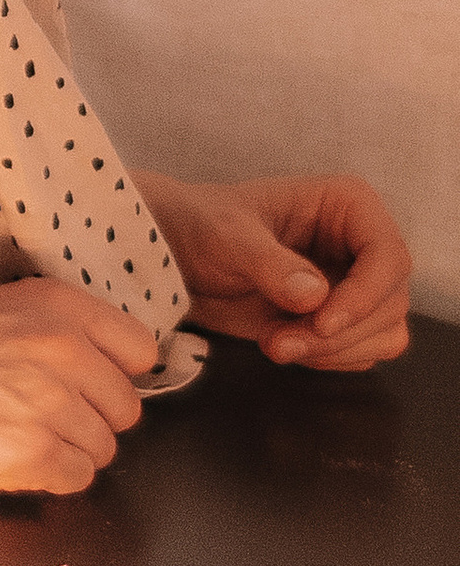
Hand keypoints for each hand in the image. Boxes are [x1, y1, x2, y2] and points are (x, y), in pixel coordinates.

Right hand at [0, 278, 160, 495]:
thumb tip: (94, 367)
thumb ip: (47, 331)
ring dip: (63, 452)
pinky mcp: (34, 451)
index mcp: (54, 304)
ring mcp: (51, 399)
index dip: (110, 374)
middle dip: (87, 420)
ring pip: (103, 448)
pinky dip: (46, 479)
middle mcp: (62, 346)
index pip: (139, 349)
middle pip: (125, 407)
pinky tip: (3, 460)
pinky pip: (77, 478)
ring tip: (8, 438)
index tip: (82, 385)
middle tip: (33, 419)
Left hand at [141, 170, 410, 370]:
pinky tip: (282, 344)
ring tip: (273, 344)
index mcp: (349, 206)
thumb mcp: (227, 237)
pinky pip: (360, 352)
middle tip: (278, 342)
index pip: (389, 257)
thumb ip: (269, 264)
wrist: (175, 257)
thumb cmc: (202, 227)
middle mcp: (361, 245)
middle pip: (390, 302)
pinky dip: (326, 359)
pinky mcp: (341, 319)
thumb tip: (315, 296)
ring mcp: (355, 284)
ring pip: (383, 332)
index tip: (320, 322)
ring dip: (331, 351)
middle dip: (338, 333)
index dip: (365, 295)